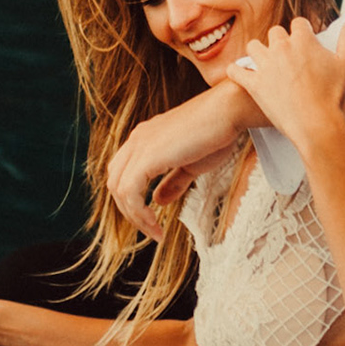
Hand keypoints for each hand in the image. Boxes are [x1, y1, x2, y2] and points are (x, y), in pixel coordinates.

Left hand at [105, 88, 251, 240]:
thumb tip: (158, 201)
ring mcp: (139, 145)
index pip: (122, 173)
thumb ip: (172, 181)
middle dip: (130, 211)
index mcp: (144, 139)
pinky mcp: (147, 155)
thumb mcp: (190, 164)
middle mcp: (136, 140)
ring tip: (155, 233)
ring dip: (135, 217)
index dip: (132, 199)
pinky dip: (139, 212)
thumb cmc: (216, 134)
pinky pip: (130, 191)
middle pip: (115, 182)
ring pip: (119, 189)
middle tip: (151, 230)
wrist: (229, 112)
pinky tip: (156, 224)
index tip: (151, 219)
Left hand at [228, 12, 344, 154]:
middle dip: (282, 42)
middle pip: (275, 33)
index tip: (306, 44)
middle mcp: (281, 48)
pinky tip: (241, 73)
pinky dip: (237, 71)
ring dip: (259, 53)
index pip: (298, 24)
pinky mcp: (253, 84)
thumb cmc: (336, 96)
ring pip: (254, 47)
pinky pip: (236, 71)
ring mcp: (265, 66)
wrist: (319, 127)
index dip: (303, 33)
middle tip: (289, 58)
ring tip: (267, 64)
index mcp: (303, 40)